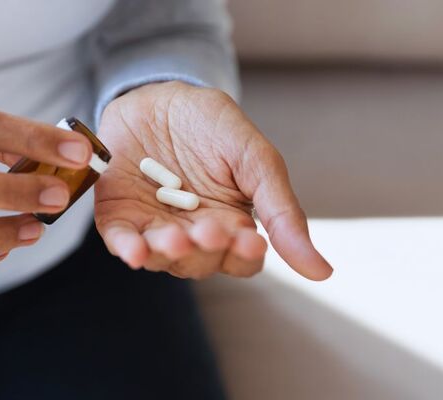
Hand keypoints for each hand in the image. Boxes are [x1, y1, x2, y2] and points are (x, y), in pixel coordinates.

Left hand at [94, 82, 332, 279]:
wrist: (158, 93)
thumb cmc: (212, 126)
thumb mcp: (255, 158)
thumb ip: (282, 211)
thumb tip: (323, 273)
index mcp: (231, 224)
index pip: (242, 259)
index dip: (245, 255)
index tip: (251, 239)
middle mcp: (193, 234)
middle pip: (201, 263)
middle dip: (205, 250)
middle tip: (208, 229)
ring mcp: (154, 227)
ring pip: (162, 257)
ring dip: (168, 252)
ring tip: (175, 238)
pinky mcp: (119, 216)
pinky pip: (121, 241)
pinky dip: (128, 249)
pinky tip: (135, 251)